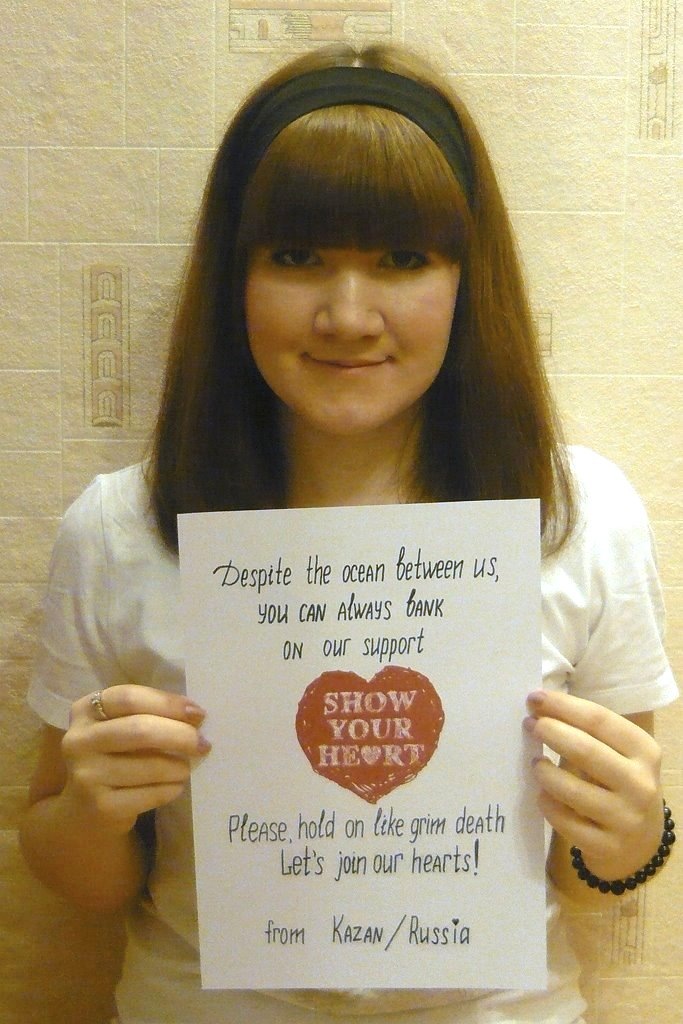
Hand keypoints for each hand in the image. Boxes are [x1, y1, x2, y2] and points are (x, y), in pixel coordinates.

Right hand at [62, 685, 210, 836]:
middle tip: (203, 743)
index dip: (168, 703)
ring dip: (179, 767)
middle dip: (180, 735)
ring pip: (150, 765)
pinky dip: (171, 789)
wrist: (83, 811)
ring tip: (186, 768)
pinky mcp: (101, 806)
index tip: (197, 713)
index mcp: (85, 711)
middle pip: (140, 729)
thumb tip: (195, 715)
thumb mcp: (118, 728)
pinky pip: (151, 794)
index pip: (129, 697)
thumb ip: (148, 714)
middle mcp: (78, 741)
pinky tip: (175, 786)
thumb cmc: (112, 758)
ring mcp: (86, 775)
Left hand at [525, 690, 662, 880]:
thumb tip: (540, 706)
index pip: (600, 720)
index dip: (563, 706)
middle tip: (529, 724)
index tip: (535, 698)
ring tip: (535, 762)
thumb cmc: (620, 784)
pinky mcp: (607, 846)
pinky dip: (548, 804)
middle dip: (552, 732)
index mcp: (645, 751)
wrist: (640, 842)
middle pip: (586, 751)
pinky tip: (541, 794)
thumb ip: (589, 733)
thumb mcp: (619, 755)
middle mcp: (640, 784)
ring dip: (545, 772)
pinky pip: (566, 822)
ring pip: (573, 790)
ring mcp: (625, 818)